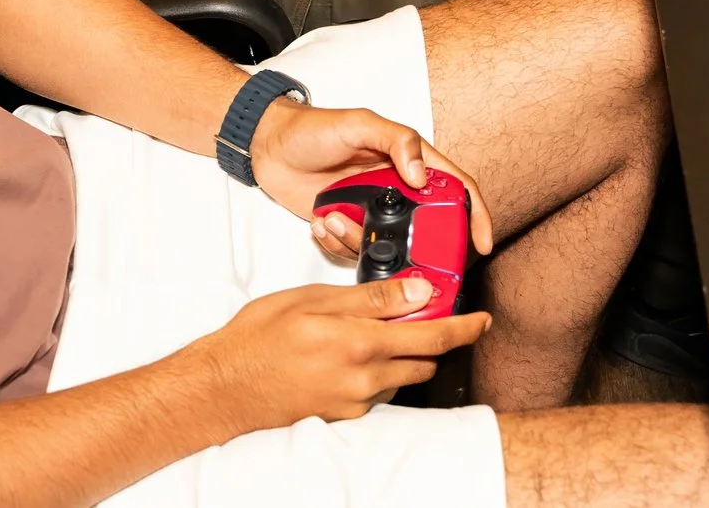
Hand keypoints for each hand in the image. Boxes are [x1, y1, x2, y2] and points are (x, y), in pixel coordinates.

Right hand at [186, 278, 489, 428]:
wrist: (226, 388)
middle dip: (431, 338)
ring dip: (401, 355)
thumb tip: (420, 291)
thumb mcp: (313, 299)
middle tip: (417, 314)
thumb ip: (370, 298)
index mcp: (362, 342)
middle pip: (424, 360)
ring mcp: (356, 402)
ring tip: (369, 332)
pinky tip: (346, 355)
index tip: (482, 319)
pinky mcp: (344, 416)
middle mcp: (366, 378)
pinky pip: (377, 392)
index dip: (465, 328)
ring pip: (401, 376)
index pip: (433, 337)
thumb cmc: (260, 337)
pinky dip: (376, 371)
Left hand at [249, 99, 496, 259]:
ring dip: (361, 242)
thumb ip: (395, 140)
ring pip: (387, 247)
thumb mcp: (358, 124)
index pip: (454, 188)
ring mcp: (371, 212)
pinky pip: (354, 252)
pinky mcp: (347, 228)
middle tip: (402, 257)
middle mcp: (396, 190)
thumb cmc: (312, 128)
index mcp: (408, 162)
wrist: (267, 146)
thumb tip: (420, 174)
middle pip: (426, 229)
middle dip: (417, 248)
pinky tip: (321, 221)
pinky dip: (339, 245)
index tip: (480, 243)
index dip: (475, 215)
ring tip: (334, 219)